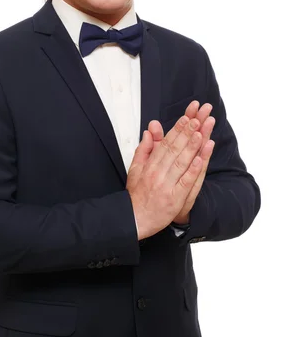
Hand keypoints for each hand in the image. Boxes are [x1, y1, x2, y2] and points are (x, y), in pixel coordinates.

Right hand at [126, 115, 207, 239]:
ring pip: (181, 163)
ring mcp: (167, 185)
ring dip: (192, 147)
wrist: (135, 219)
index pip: (165, 143)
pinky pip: (185, 182)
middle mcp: (158, 173)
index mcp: (150, 165)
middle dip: (186, 133)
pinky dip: (193, 170)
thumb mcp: (135, 168)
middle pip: (174, 149)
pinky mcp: (175, 198)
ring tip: (201, 133)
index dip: (177, 130)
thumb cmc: (137, 194)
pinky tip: (200, 159)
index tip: (186, 118)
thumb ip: (144, 149)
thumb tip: (148, 132)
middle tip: (197, 119)